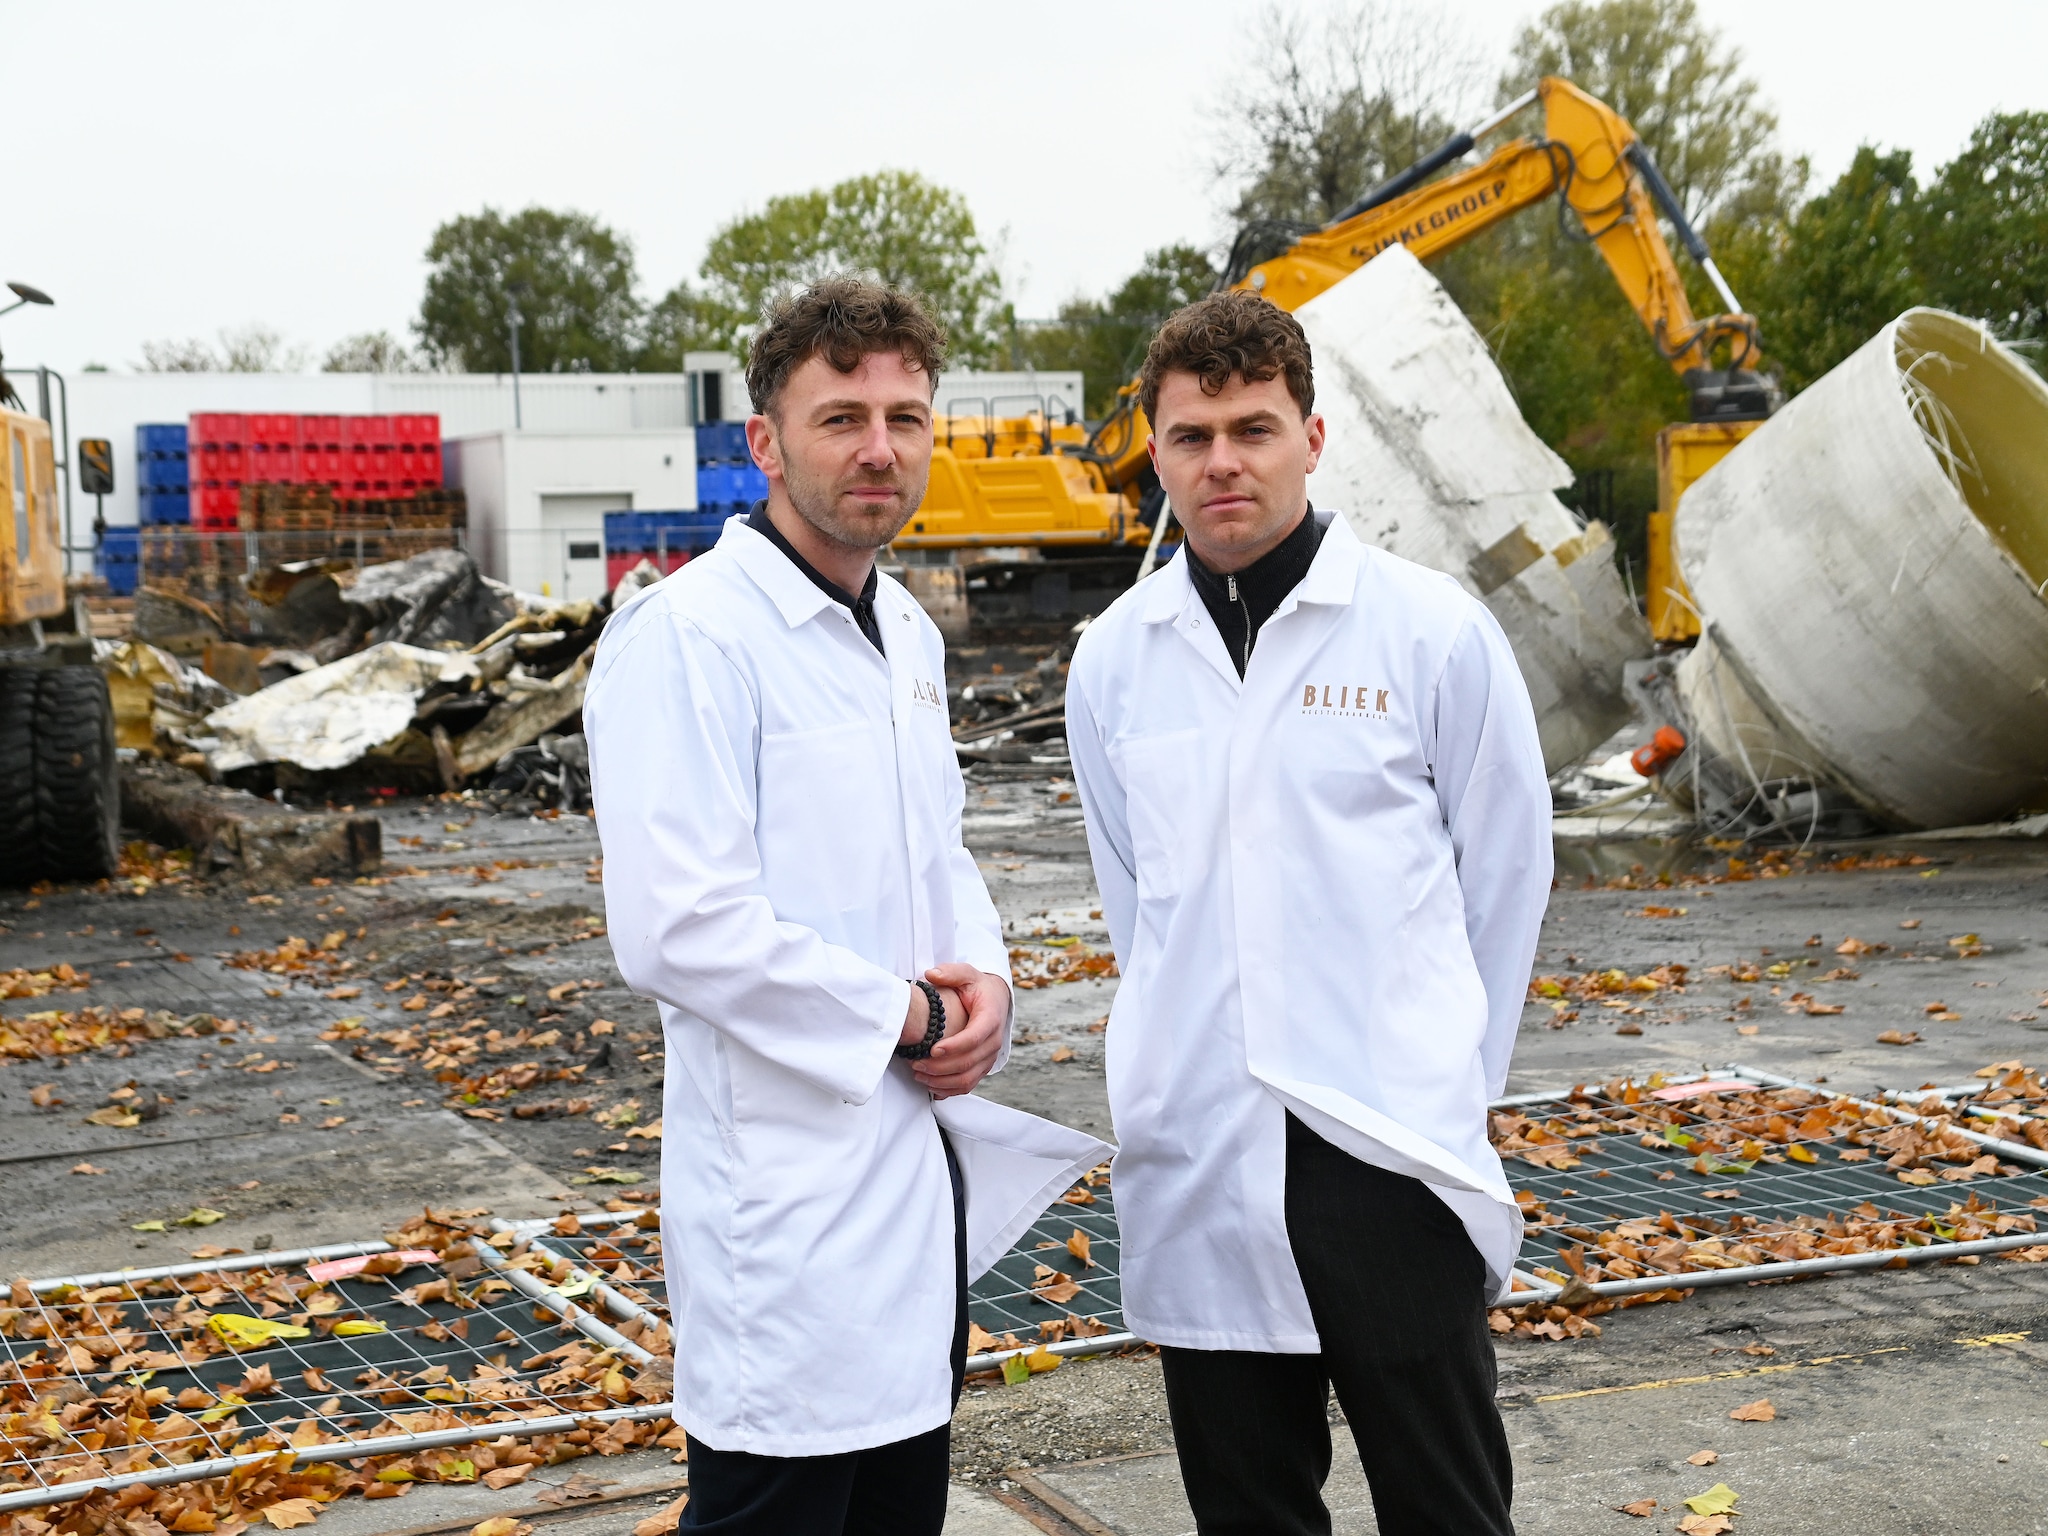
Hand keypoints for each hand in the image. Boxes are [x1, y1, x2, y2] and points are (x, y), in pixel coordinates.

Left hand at [912, 962, 1010, 1098]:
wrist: (996, 1000)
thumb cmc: (978, 987)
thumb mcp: (966, 974)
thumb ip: (950, 972)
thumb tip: (931, 974)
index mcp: (990, 1018)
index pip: (975, 1037)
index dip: (954, 1046)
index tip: (933, 1049)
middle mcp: (994, 1041)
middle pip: (969, 1062)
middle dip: (940, 1067)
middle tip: (915, 1063)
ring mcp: (989, 1057)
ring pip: (968, 1078)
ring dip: (941, 1081)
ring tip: (918, 1074)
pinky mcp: (982, 1067)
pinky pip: (967, 1085)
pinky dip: (948, 1089)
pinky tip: (930, 1085)